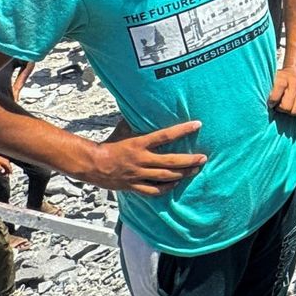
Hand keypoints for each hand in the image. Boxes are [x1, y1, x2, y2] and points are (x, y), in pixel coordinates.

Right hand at [89, 121, 205, 195]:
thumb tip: (145, 104)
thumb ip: (137, 120)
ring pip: (166, 177)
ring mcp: (138, 175)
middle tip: (203, 157)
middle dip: (189, 160)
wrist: (92, 164)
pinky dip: (166, 188)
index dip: (182, 130)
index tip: (198, 124)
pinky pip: (153, 191)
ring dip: (183, 174)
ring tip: (195, 170)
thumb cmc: (109, 144)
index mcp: (139, 144)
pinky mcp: (134, 186)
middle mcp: (141, 160)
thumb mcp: (124, 129)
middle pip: (171, 161)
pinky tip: (175, 184)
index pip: (165, 135)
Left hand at [269, 64, 295, 116]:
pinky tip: (293, 107)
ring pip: (295, 110)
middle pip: (286, 106)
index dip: (272, 102)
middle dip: (280, 109)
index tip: (270, 103)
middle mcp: (294, 84)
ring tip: (285, 106)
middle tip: (278, 106)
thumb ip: (271, 88)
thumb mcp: (275, 77)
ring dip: (289, 111)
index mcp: (283, 79)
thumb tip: (269, 103)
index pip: (276, 95)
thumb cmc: (283, 74)